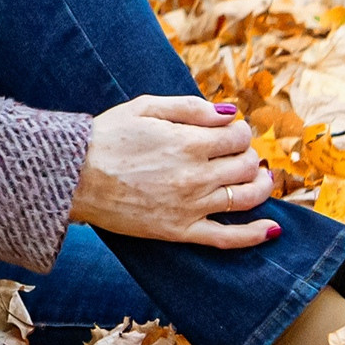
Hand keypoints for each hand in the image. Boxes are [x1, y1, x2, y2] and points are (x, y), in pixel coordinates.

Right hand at [68, 97, 275, 248]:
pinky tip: (272, 229)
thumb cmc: (105, 137)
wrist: (72, 177)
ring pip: (246, 197)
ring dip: (260, 185)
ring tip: (258, 177)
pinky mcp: (179, 230)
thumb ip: (190, 107)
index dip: (240, 130)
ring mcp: (190, 206)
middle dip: (248, 154)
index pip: (238, 136)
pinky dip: (254, 235)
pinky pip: (227, 238)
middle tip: (236, 152)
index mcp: (188, 143)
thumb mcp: (144, 107)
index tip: (229, 130)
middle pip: (246, 165)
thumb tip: (229, 113)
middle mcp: (195, 176)